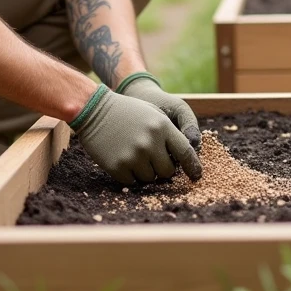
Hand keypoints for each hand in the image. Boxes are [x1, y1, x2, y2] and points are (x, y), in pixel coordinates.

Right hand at [70, 85, 201, 185]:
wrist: (94, 109)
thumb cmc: (127, 112)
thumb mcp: (153, 114)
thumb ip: (169, 135)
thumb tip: (181, 161)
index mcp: (162, 127)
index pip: (186, 153)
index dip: (193, 167)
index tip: (196, 175)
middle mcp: (150, 143)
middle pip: (168, 172)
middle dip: (163, 169)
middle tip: (152, 159)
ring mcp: (133, 156)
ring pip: (150, 179)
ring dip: (145, 172)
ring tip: (134, 155)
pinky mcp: (118, 166)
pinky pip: (132, 181)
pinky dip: (130, 174)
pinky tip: (123, 158)